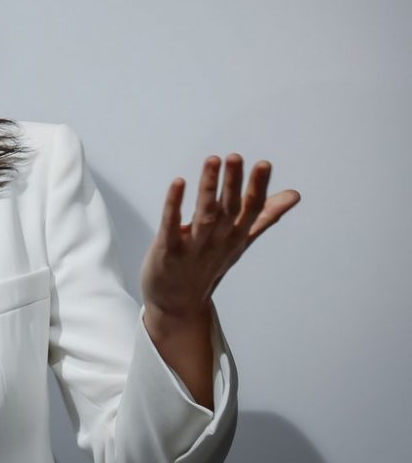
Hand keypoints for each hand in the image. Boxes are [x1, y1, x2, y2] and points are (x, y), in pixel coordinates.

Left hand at [141, 154, 300, 322]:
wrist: (178, 305)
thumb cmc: (209, 266)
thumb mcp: (240, 242)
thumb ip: (264, 216)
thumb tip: (294, 195)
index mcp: (236, 237)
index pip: (251, 210)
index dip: (258, 188)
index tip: (264, 164)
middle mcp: (218, 242)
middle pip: (228, 210)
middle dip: (233, 184)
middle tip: (235, 157)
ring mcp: (193, 248)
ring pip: (204, 215)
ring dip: (209, 188)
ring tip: (213, 161)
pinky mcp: (168, 251)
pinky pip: (170, 225)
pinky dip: (174, 204)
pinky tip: (178, 182)